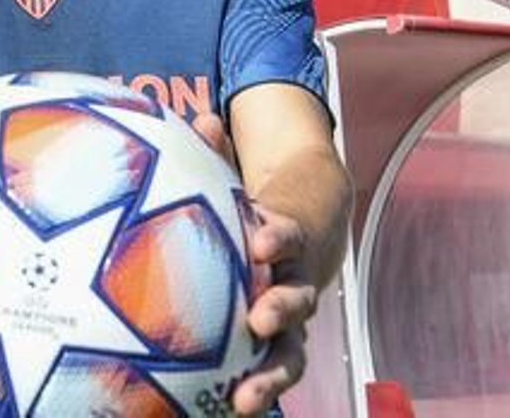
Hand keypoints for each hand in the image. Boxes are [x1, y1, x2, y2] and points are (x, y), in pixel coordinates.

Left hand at [189, 114, 313, 414]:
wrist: (305, 234)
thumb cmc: (253, 208)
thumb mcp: (239, 176)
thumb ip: (221, 153)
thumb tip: (204, 120)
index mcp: (284, 239)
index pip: (286, 233)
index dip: (278, 235)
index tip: (262, 238)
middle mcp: (294, 283)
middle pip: (296, 300)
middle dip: (281, 310)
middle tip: (260, 319)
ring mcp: (289, 322)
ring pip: (290, 352)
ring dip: (271, 375)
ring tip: (246, 398)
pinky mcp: (274, 349)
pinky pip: (266, 375)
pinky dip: (253, 394)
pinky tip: (223, 413)